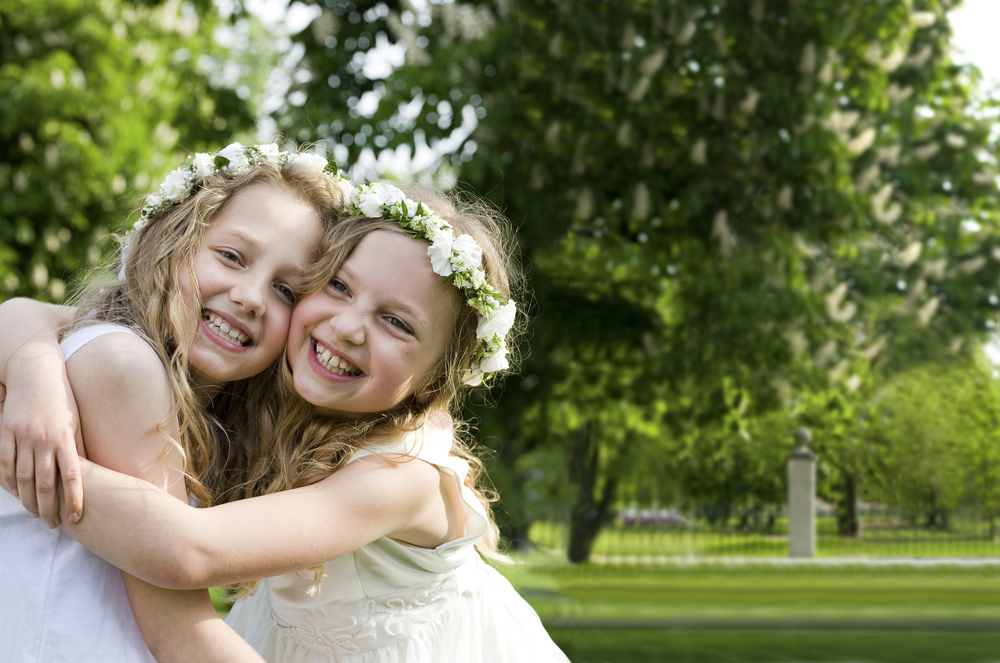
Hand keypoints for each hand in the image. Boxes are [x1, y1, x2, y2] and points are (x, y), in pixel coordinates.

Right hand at [0, 344, 84, 525]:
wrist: (36, 374)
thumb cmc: (63, 400)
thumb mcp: (76, 423)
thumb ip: (78, 448)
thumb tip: (87, 475)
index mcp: (64, 438)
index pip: (73, 476)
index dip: (74, 499)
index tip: (76, 517)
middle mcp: (42, 440)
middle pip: (45, 483)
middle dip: (49, 507)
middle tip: (53, 525)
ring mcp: (21, 437)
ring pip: (24, 477)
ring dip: (29, 500)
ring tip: (36, 514)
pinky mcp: (5, 433)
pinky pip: (5, 463)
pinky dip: (10, 481)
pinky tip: (16, 494)